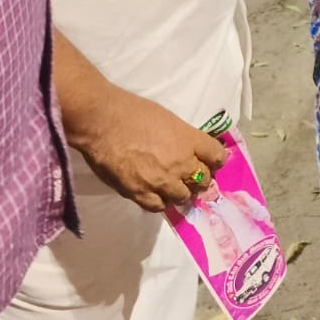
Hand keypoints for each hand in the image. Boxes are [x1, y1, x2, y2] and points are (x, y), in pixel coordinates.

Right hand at [73, 87, 226, 212]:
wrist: (103, 122)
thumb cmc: (133, 112)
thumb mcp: (168, 119)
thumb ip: (182, 138)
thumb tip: (188, 148)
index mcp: (189, 140)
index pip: (217, 156)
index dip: (216, 160)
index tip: (212, 161)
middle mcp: (181, 163)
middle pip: (203, 180)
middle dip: (200, 179)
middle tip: (191, 176)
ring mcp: (161, 181)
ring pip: (183, 197)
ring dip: (181, 192)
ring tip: (173, 187)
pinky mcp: (140, 193)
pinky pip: (159, 206)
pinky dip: (160, 201)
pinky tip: (156, 194)